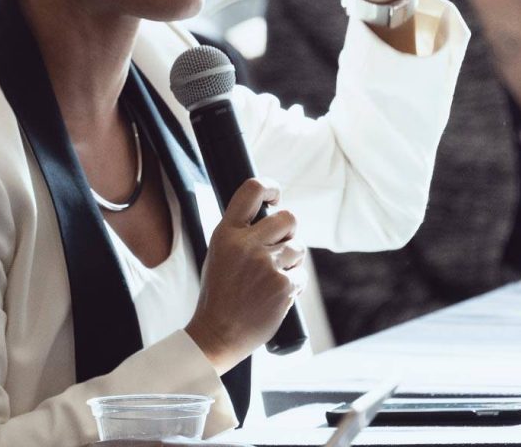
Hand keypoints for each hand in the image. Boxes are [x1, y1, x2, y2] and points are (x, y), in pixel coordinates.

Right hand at [185, 178, 304, 372]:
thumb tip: (272, 216)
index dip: (270, 187)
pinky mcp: (283, 285)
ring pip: (298, 247)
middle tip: (278, 248)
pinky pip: (302, 275)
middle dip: (289, 232)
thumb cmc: (220, 295)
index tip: (275, 196)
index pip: (252, 190)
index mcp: (226, 233)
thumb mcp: (219, 254)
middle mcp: (247, 245)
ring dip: (291, 261)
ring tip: (272, 278)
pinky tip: (276, 296)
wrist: (218, 333)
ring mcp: (266, 265)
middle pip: (288, 218)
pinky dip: (294, 285)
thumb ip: (241, 234)